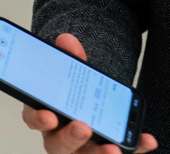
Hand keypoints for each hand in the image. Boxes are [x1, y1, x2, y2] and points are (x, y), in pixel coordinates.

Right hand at [22, 33, 156, 152]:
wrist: (90, 104)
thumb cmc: (73, 93)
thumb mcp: (71, 72)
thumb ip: (70, 58)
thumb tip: (67, 40)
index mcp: (44, 113)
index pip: (34, 119)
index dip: (39, 120)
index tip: (49, 116)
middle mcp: (59, 134)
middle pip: (59, 144)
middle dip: (71, 138)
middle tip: (83, 127)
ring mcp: (82, 148)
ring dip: (99, 153)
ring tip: (113, 147)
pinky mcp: (103, 151)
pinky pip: (116, 152)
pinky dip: (135, 148)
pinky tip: (147, 140)